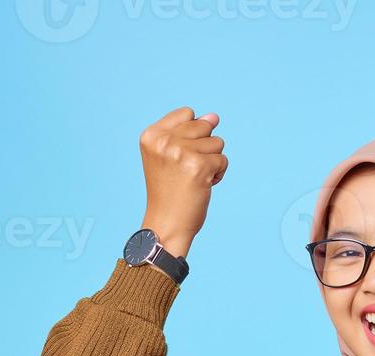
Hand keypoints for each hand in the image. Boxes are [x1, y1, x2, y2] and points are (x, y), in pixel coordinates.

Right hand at [138, 106, 227, 257]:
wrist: (167, 224)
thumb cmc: (169, 191)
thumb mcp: (171, 156)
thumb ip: (190, 132)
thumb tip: (214, 116)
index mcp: (151, 135)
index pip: (187, 113)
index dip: (192, 134)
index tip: (180, 156)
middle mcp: (164, 140)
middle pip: (204, 126)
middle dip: (204, 147)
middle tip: (187, 170)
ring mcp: (181, 152)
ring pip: (217, 142)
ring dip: (212, 161)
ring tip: (195, 178)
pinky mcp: (199, 166)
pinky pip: (223, 159)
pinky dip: (219, 173)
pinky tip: (204, 185)